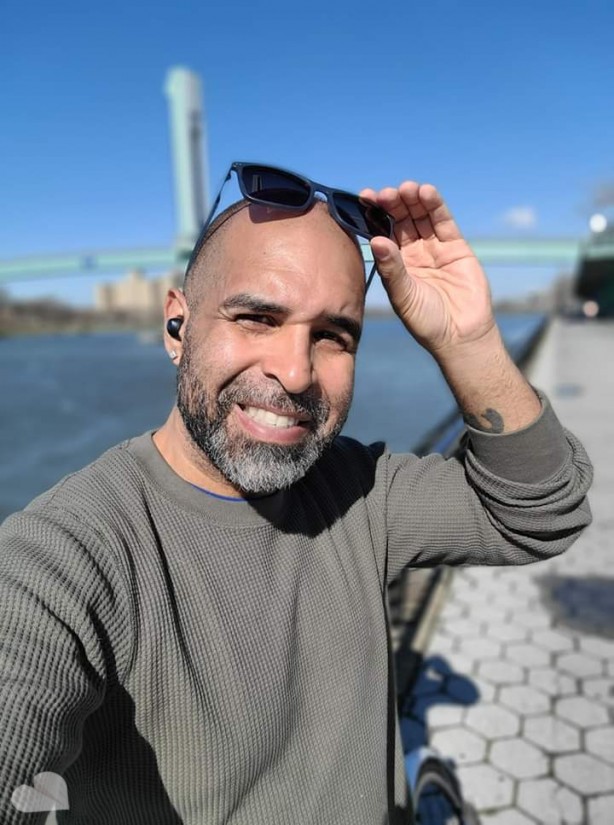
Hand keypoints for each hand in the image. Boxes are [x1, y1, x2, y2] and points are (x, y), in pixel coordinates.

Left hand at [360, 181, 495, 357]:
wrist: (460, 335)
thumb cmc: (427, 321)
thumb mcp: (404, 296)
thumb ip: (392, 269)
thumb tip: (376, 240)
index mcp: (394, 264)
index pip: (381, 232)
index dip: (374, 215)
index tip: (364, 198)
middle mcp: (412, 253)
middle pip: (401, 220)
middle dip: (393, 204)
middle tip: (385, 194)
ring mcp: (434, 248)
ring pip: (421, 217)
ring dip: (413, 200)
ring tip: (407, 188)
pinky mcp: (455, 247)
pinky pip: (443, 222)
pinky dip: (436, 206)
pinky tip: (427, 193)